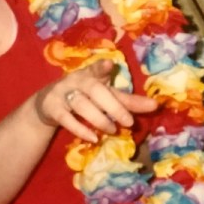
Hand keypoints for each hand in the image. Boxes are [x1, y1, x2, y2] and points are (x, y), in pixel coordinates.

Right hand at [34, 59, 158, 141]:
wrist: (47, 103)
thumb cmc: (84, 96)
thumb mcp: (104, 95)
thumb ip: (128, 100)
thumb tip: (155, 105)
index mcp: (91, 74)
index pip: (97, 68)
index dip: (102, 67)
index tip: (109, 65)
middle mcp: (77, 81)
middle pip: (95, 90)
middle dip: (114, 106)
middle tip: (129, 122)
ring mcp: (62, 94)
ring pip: (82, 105)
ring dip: (99, 119)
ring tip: (113, 130)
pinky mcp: (52, 108)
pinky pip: (66, 119)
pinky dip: (80, 129)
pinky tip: (93, 138)